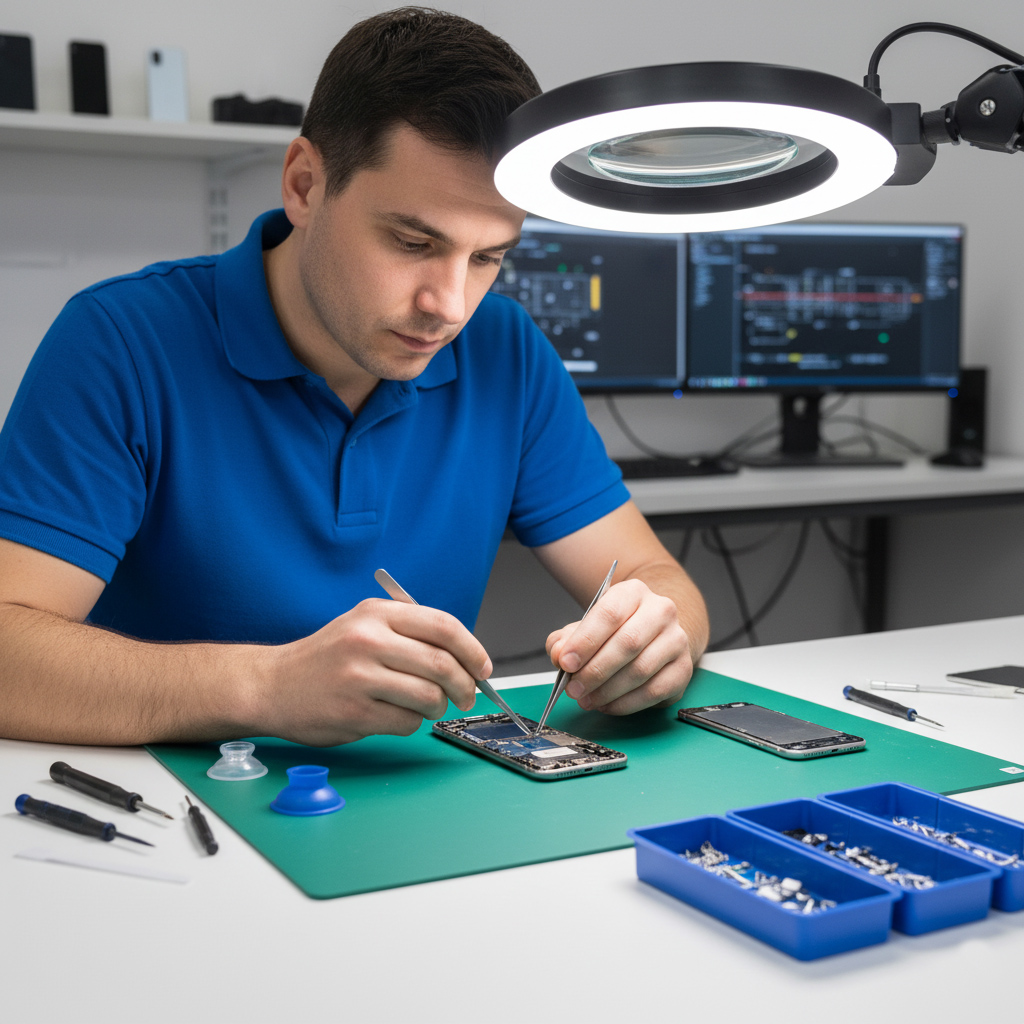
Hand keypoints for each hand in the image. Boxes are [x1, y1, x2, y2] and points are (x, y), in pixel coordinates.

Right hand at [260, 598, 489, 745]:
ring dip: (438, 707)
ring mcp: (360, 677)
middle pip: (442, 664)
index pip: (444, 626)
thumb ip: (409, 633)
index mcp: (377, 613)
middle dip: (465, 685)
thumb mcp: (364, 626)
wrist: (272, 685)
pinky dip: (412, 723)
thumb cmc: (328, 658)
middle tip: (467, 695)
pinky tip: (396, 715)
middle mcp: (368, 640)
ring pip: (429, 697)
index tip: (483, 667)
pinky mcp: (355, 712)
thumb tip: (465, 656)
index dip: (473, 649)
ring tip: (429, 707)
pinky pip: (407, 722)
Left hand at [545, 579, 692, 714]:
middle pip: (627, 643)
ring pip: (641, 670)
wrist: (653, 634)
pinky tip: (607, 705)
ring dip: (608, 691)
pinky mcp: (683, 668)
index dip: (585, 641)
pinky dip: (626, 703)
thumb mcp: (586, 627)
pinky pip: (654, 691)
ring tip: (587, 699)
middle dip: (595, 671)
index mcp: (633, 593)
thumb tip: (559, 654)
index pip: (609, 614)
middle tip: (574, 689)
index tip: (566, 662)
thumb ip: (566, 639)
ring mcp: (676, 640)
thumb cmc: (615, 631)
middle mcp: (660, 611)